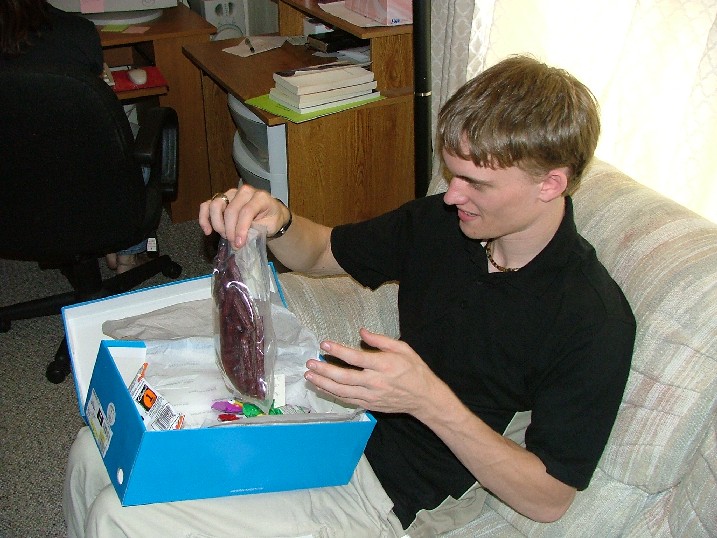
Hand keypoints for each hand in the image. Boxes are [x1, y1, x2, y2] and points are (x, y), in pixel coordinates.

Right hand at [198, 185, 288, 247]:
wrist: (271, 214)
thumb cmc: (271, 220)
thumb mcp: (270, 226)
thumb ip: (256, 230)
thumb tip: (240, 239)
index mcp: (260, 197)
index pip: (246, 212)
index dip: (241, 229)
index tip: (239, 244)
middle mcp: (244, 192)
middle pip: (230, 210)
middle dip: (229, 230)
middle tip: (233, 243)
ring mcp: (231, 193)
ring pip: (216, 205)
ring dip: (217, 224)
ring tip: (224, 236)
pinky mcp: (222, 199)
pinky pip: (207, 205)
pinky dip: (204, 218)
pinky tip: (208, 231)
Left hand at [304, 328, 438, 416]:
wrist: (424, 398)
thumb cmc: (414, 370)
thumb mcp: (403, 349)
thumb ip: (380, 341)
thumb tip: (362, 331)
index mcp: (384, 365)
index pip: (356, 358)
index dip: (339, 351)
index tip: (324, 344)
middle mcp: (376, 382)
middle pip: (345, 377)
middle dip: (324, 370)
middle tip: (309, 363)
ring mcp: (371, 395)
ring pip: (342, 391)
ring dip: (324, 383)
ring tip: (309, 376)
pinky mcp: (369, 404)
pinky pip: (347, 400)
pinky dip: (333, 394)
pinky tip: (322, 387)